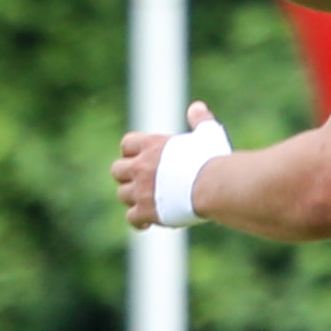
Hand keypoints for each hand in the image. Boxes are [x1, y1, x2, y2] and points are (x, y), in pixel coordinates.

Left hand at [111, 100, 218, 229]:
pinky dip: (138, 221)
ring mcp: (141, 190)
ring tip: (147, 202)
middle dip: (126, 176)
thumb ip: (200, 120)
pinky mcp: (146, 211)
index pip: (127, 144)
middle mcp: (141, 167)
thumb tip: (197, 107)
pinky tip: (148, 222)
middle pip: (117, 170)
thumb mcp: (208, 134)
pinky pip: (132, 218)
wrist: (214, 185)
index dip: (131, 152)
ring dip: (133, 198)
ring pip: (122, 195)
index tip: (140, 158)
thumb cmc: (212, 159)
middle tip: (140, 182)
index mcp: (152, 146)